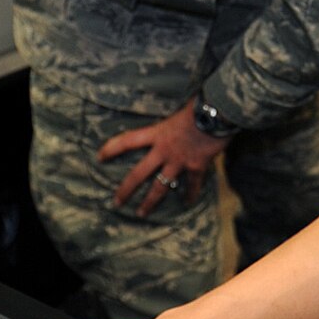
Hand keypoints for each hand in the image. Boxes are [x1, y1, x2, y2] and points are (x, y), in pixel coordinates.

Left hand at [98, 97, 228, 216]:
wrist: (218, 113)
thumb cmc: (199, 105)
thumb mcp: (179, 109)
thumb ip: (173, 119)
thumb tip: (178, 116)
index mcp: (157, 133)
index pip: (128, 141)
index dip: (112, 149)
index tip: (100, 157)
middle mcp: (164, 150)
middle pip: (138, 174)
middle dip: (126, 189)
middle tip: (116, 202)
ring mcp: (179, 161)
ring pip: (160, 186)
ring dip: (150, 202)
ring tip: (141, 213)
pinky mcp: (197, 166)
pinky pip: (192, 184)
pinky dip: (190, 194)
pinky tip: (187, 202)